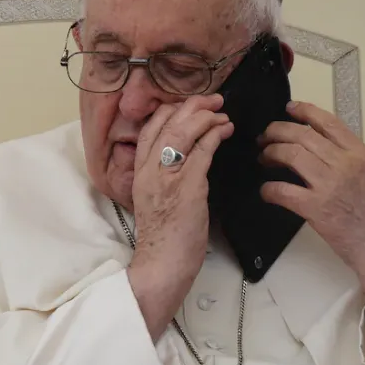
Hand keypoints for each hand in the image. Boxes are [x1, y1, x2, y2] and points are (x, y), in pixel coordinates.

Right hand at [127, 94, 233, 339]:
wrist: (162, 263)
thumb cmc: (164, 237)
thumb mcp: (156, 199)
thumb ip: (164, 176)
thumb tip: (187, 158)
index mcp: (139, 172)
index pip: (148, 128)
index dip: (170, 110)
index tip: (189, 106)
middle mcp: (149, 169)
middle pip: (167, 122)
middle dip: (193, 106)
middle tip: (214, 101)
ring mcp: (167, 176)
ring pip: (184, 131)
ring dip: (206, 117)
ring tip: (223, 114)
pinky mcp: (187, 186)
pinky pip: (202, 150)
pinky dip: (215, 135)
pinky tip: (225, 130)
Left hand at [258, 101, 364, 313]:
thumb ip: (351, 160)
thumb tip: (325, 150)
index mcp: (360, 154)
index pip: (327, 122)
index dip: (304, 111)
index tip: (289, 109)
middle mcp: (344, 164)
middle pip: (301, 135)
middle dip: (277, 132)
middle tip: (265, 138)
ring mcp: (328, 185)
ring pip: (289, 155)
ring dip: (271, 153)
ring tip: (263, 158)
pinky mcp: (315, 209)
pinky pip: (283, 191)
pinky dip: (269, 189)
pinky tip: (266, 191)